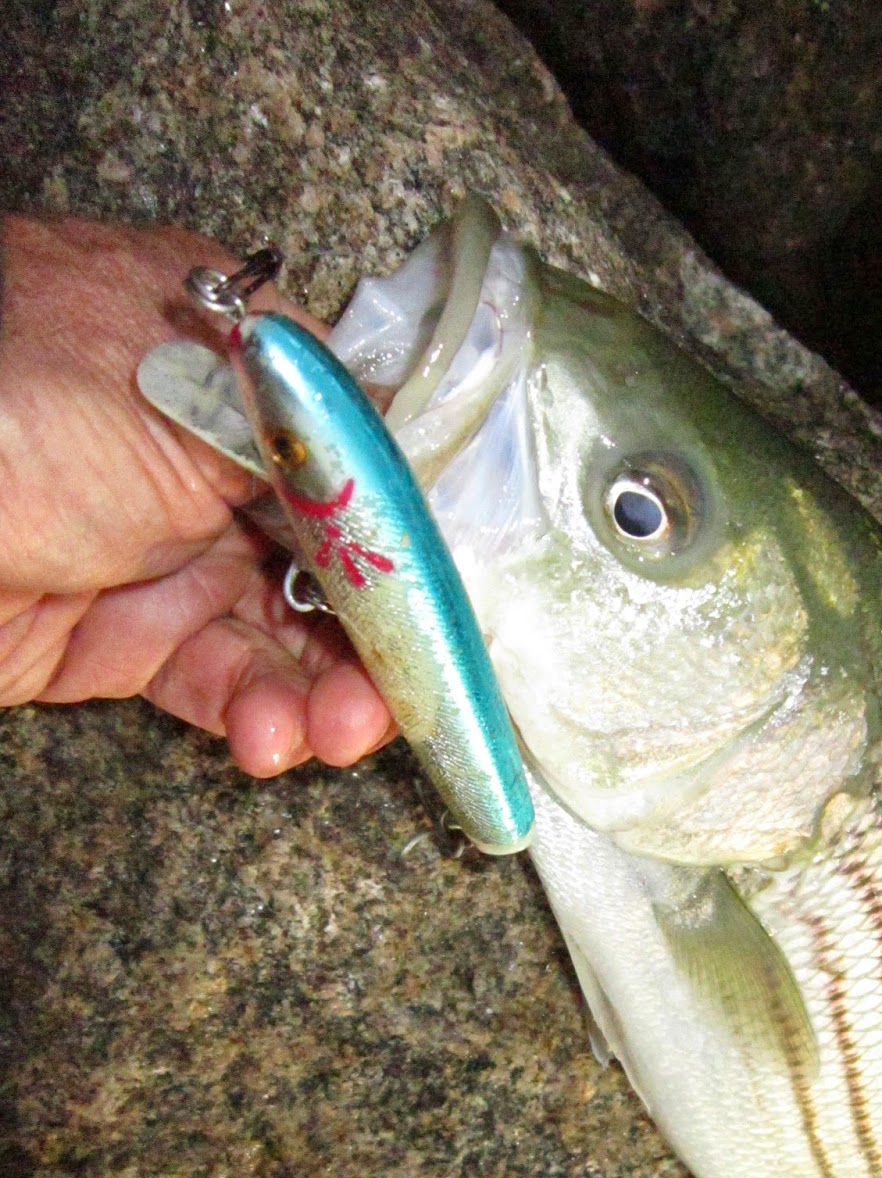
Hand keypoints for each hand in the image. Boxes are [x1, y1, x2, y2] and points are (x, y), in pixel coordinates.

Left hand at [0, 215, 395, 775]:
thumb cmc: (14, 399)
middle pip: (342, 557)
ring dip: (332, 692)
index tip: (465, 599)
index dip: (423, 530)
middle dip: (389, 631)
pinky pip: (217, 684)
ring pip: (288, 634)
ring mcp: (164, 548)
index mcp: (241, 362)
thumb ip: (328, 448)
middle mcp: (212, 454)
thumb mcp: (204, 397)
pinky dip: (257, 718)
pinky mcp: (120, 638)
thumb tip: (425, 487)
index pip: (370, 452)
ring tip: (339, 734)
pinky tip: (273, 742)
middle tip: (423, 694)